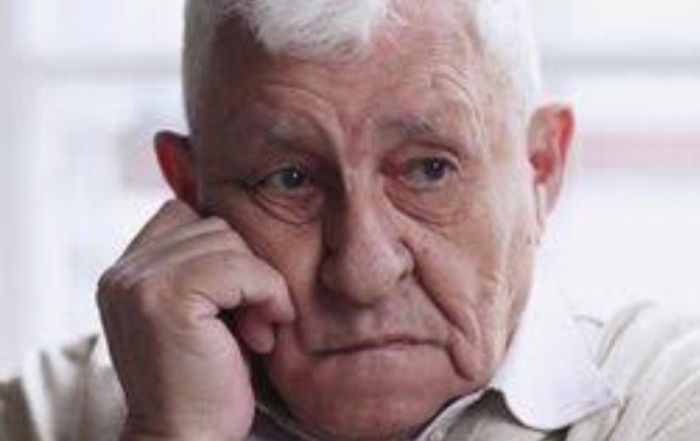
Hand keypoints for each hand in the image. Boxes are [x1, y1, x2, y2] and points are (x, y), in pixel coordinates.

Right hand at [97, 200, 294, 440]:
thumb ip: (204, 268)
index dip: (224, 251)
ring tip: (254, 331)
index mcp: (126, 274)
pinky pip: (239, 268)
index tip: (236, 300)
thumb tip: (246, 222)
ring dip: (258, 284)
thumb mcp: (201, 314)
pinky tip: (262, 333)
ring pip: (228, 240)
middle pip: (212, 225)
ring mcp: (139, 284)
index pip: (184, 216)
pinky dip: (266, 294)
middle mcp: (124, 274)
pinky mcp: (165, 299)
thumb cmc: (206, 382)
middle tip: (251, 323)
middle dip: (245, 270)